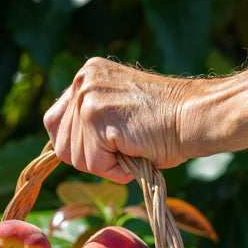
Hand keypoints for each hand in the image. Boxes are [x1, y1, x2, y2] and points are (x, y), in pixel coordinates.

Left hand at [43, 57, 192, 182]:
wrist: (193, 117)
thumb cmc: (164, 124)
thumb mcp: (117, 114)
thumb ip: (89, 123)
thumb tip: (62, 149)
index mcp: (86, 76)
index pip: (54, 124)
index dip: (77, 147)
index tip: (105, 148)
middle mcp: (82, 80)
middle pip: (60, 145)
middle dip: (91, 159)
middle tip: (124, 149)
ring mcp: (86, 96)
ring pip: (75, 158)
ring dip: (105, 165)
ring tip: (133, 147)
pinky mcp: (95, 115)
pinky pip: (93, 164)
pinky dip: (115, 171)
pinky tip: (136, 152)